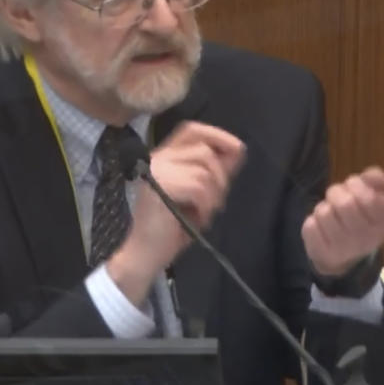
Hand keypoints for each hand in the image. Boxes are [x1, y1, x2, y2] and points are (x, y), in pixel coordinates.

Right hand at [107, 122, 244, 303]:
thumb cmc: (172, 227)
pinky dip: (205, 205)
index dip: (217, 135)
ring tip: (204, 213)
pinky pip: (198, 186)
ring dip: (214, 195)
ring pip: (204, 169)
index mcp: (164, 156)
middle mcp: (157, 158)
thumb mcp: (200, 195)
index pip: (191, 130)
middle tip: (216, 202)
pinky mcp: (160, 185)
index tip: (237, 149)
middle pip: (203, 149)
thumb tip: (238, 150)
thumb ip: (214, 172)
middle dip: (220, 176)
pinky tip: (197, 219)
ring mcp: (157, 170)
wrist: (146, 254)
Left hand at [301, 166, 383, 276]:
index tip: (353, 186)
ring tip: (331, 214)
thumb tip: (375, 175)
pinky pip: (310, 227)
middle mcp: (369, 238)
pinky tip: (322, 228)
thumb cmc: (361, 219)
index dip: (356, 184)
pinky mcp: (323, 253)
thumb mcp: (373, 198)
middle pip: (344, 204)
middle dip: (336, 192)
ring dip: (324, 208)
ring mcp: (346, 249)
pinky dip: (312, 222)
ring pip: (324, 213)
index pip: (369, 198)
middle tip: (338, 196)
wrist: (347, 256)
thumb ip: (373, 182)